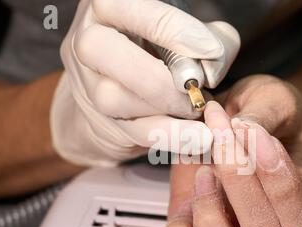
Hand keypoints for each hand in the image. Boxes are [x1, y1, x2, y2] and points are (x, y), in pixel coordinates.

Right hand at [51, 0, 239, 166]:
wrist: (130, 93)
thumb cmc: (163, 54)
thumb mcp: (189, 36)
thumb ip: (211, 38)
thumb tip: (213, 60)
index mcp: (107, 9)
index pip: (128, 6)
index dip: (172, 29)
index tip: (210, 50)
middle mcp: (87, 41)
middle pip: (102, 50)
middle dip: (158, 76)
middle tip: (196, 89)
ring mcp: (88, 84)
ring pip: (112, 97)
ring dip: (164, 108)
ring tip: (196, 109)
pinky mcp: (102, 120)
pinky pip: (131, 131)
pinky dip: (170, 136)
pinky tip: (198, 138)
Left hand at [163, 75, 301, 226]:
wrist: (237, 115)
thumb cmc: (264, 112)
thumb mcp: (273, 99)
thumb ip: (264, 114)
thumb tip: (240, 130)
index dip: (279, 181)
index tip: (257, 133)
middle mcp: (271, 225)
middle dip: (239, 181)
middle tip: (222, 134)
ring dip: (211, 216)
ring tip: (204, 171)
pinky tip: (185, 196)